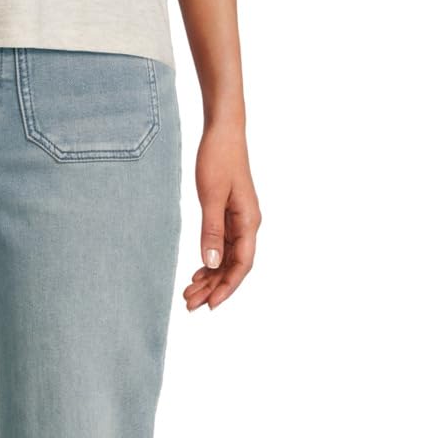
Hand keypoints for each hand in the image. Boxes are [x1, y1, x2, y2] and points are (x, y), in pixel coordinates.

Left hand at [184, 122, 259, 312]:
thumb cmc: (218, 158)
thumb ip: (211, 230)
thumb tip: (211, 263)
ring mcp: (239, 220)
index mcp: (249, 221)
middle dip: (214, 287)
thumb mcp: (211, 196)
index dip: (227, 287)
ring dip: (210, 277)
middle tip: (189, 304)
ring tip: (189, 293)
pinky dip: (210, 261)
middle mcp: (248, 224)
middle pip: (234, 266)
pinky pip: (222, 245)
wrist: (223, 132)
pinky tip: (198, 272)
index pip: (242, 264)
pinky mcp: (229, 214)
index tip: (210, 305)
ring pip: (227, 258)